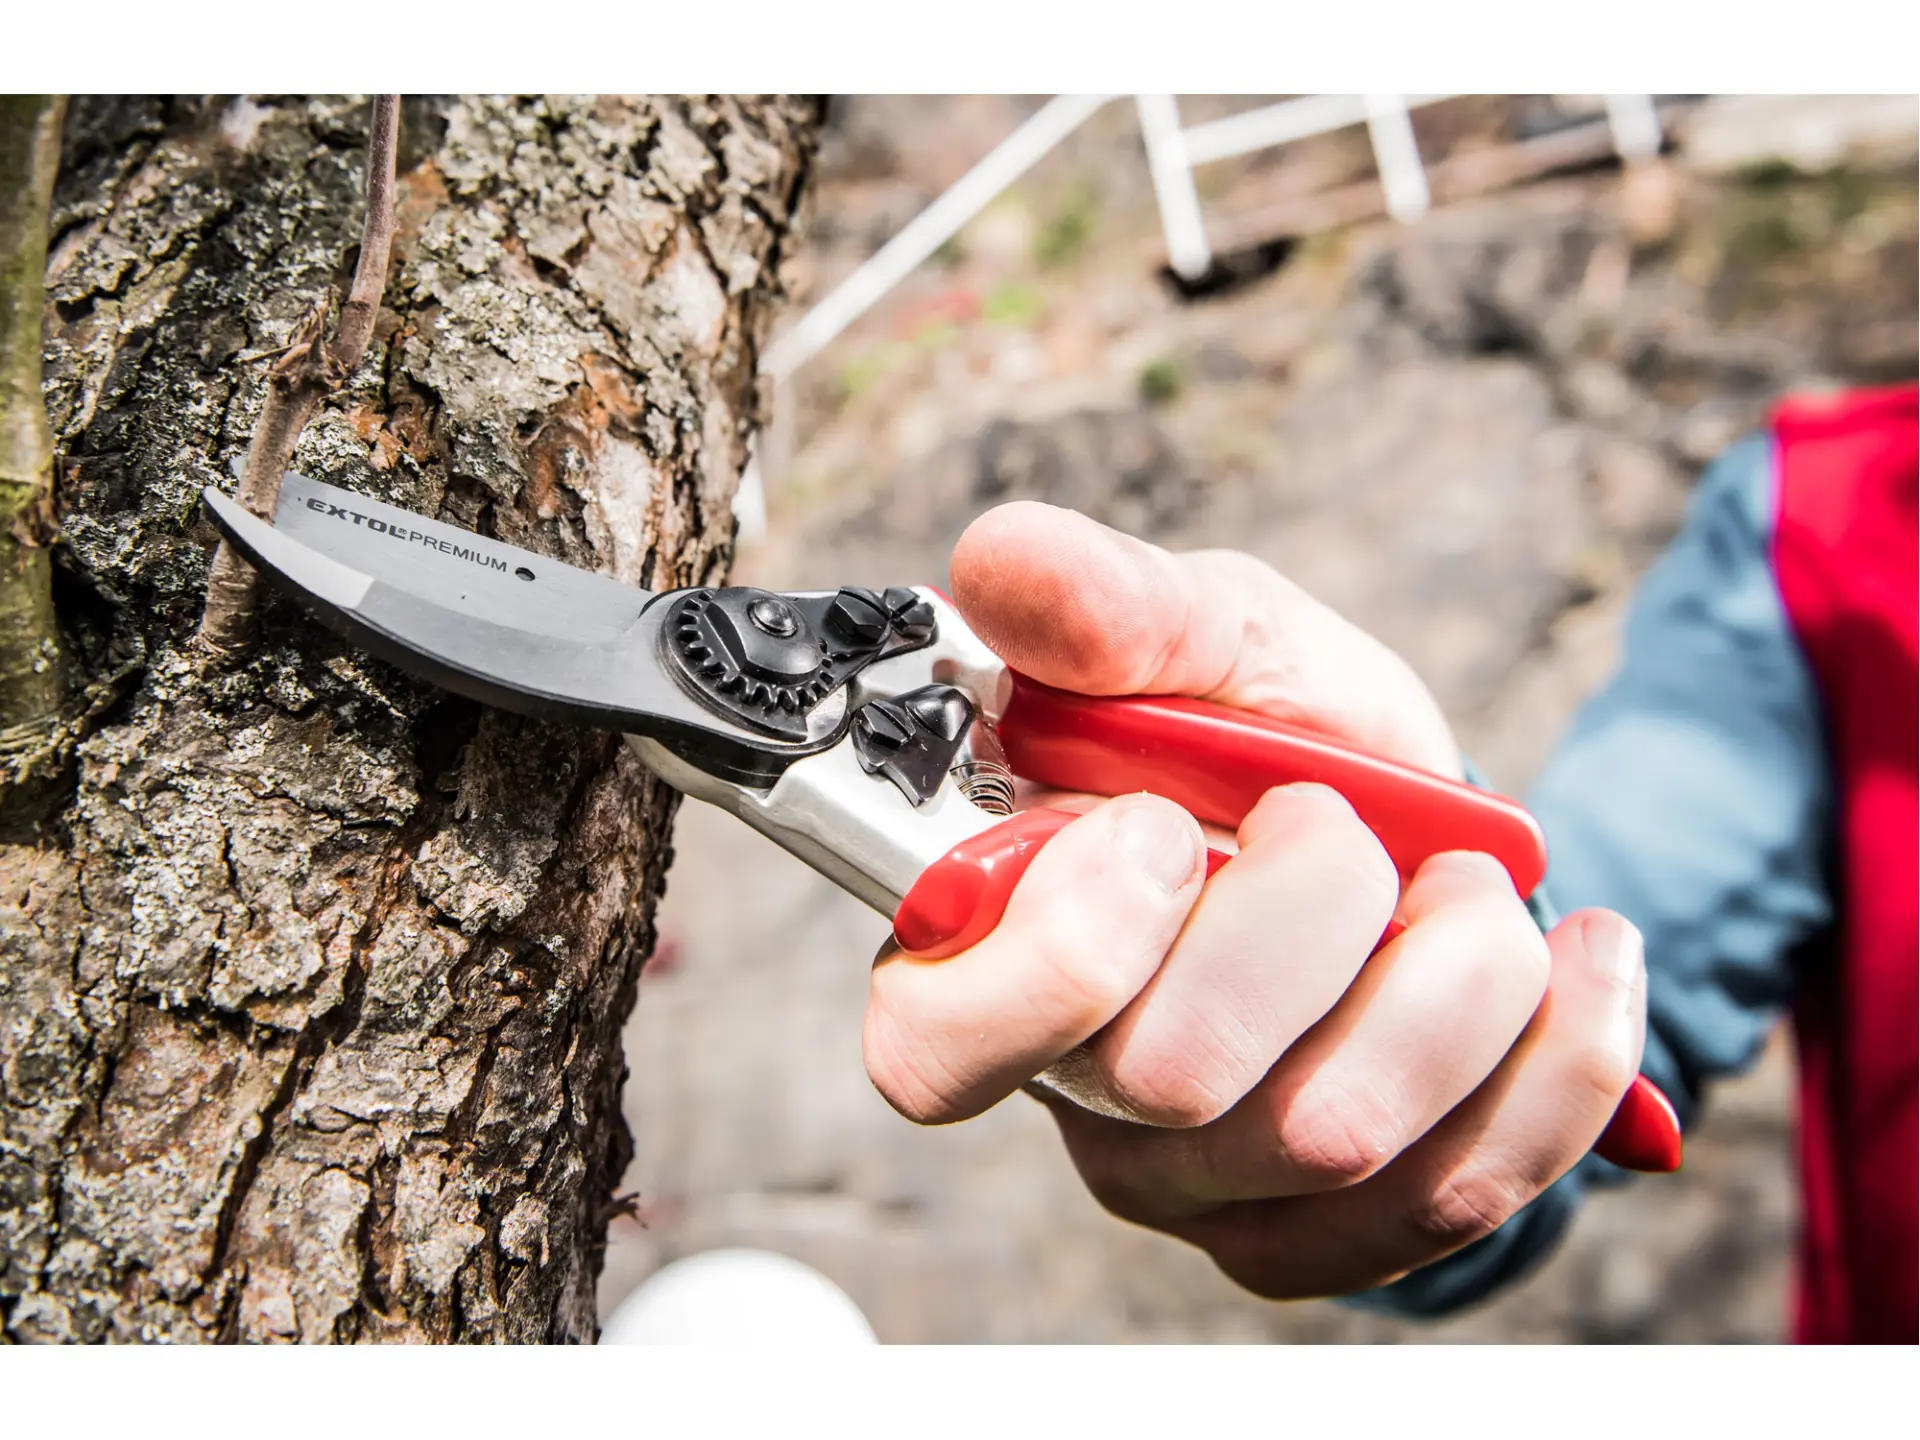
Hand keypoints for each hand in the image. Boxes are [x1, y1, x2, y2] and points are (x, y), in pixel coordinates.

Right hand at [861, 501, 1648, 1298]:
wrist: (1413, 833)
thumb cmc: (1273, 731)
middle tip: (1336, 817)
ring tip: (1462, 880)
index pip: (934, 1049)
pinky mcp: (1338, 1235)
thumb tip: (1002, 563)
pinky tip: (1574, 959)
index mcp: (994, 956)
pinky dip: (1556, 1054)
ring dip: (1451, 966)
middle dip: (1311, 905)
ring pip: (1336, 1138)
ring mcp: (1209, 1189)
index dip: (1062, 949)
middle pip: (1174, 1078)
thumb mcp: (1205, 636)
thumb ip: (1112, 605)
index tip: (1161, 824)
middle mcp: (1081, 1100)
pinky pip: (1462, 1194)